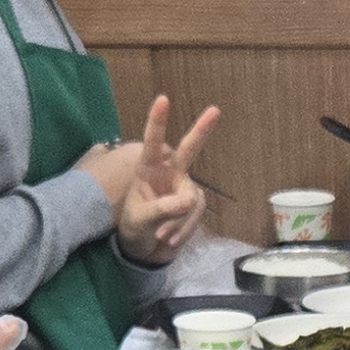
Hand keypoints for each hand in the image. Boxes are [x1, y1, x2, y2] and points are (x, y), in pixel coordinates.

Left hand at [85, 93, 219, 261]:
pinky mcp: (194, 205)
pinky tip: (170, 240)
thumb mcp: (140, 220)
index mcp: (147, 170)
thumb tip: (189, 201)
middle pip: (188, 150)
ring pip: (192, 200)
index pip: (152, 143)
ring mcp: (184, 188)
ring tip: (162, 236)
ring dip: (178, 222)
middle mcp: (169, 174)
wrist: (145, 250)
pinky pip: (196, 215)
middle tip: (215, 110)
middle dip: (202, 130)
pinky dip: (184, 230)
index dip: (157, 122)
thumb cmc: (135, 227)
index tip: (162, 99)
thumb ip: (162, 209)